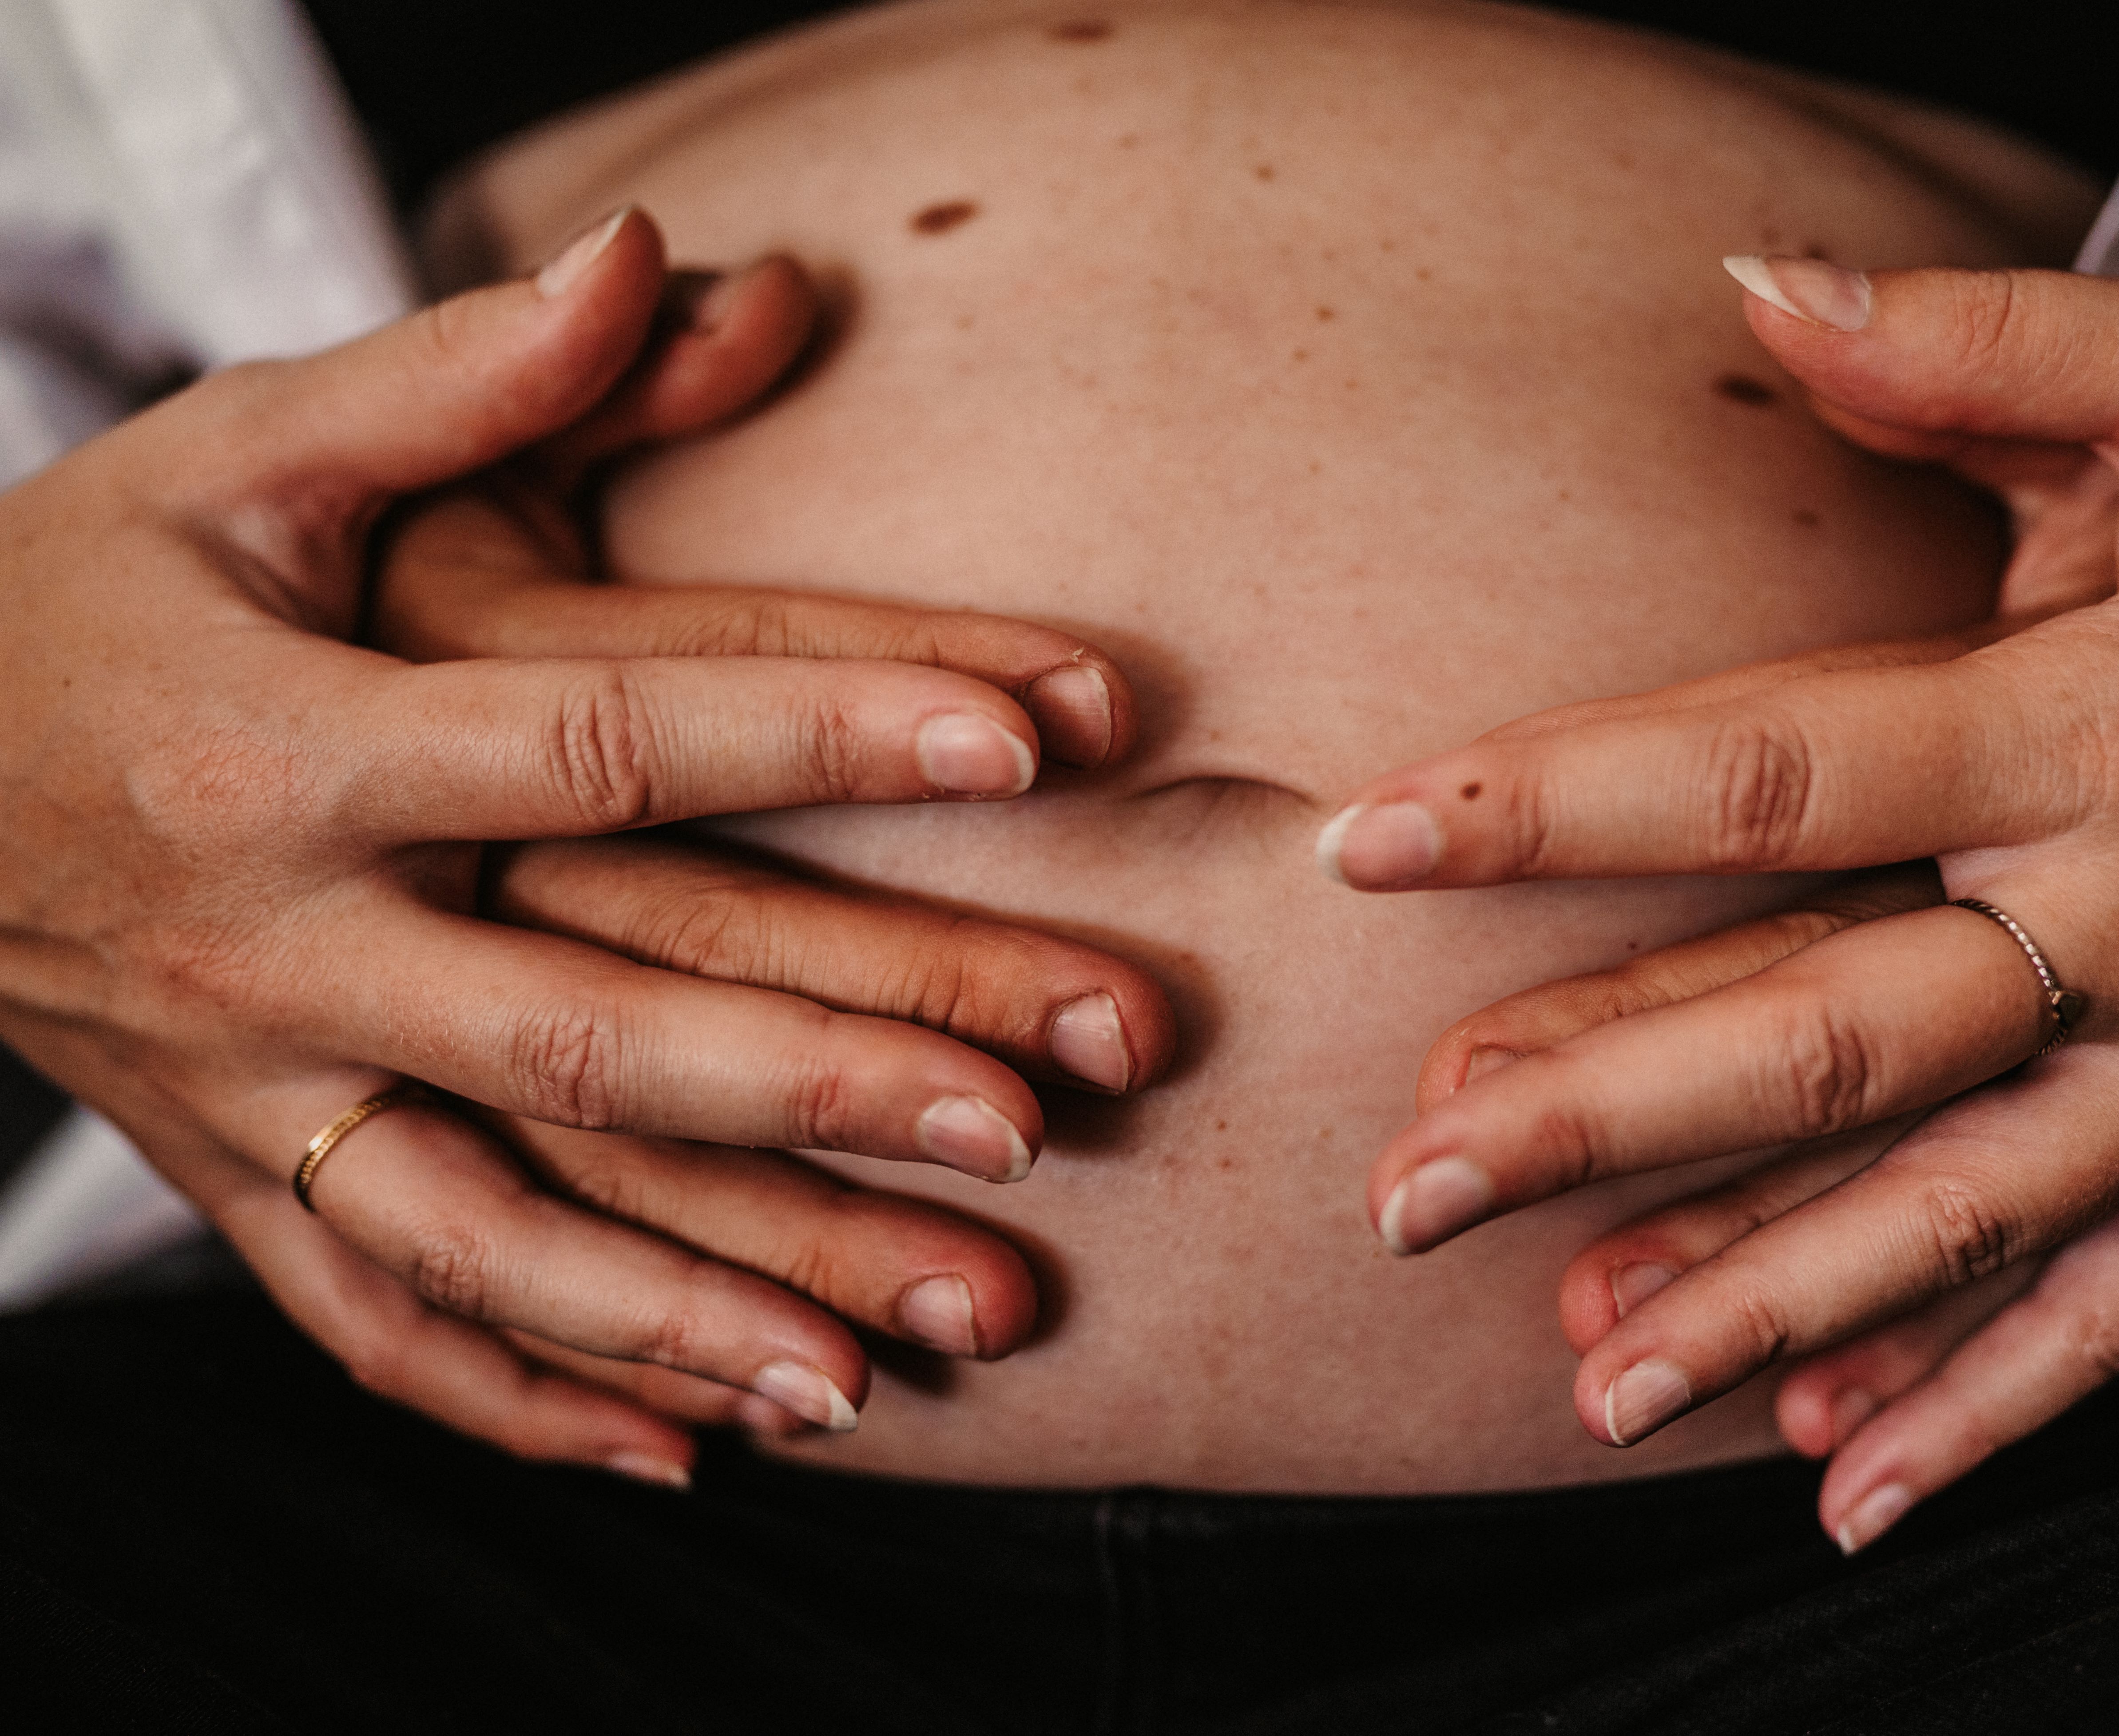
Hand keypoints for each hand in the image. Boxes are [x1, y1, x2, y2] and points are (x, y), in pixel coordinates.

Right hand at [0, 208, 1168, 1478]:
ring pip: (497, 1236)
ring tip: (892, 1367)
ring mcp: (252, 1094)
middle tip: (1034, 1116)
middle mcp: (284, 945)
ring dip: (700, 1309)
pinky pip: (380, 1326)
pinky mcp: (234, 1181)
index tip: (1028, 727)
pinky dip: (529, 1399)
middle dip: (818, 1079)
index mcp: (295, 745)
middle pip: (588, 1031)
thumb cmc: (86, 590)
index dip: (819, 724)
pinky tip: (691, 1453)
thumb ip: (453, 377)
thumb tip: (646, 255)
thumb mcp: (238, 458)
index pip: (601, 740)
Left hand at [1320, 260, 2118, 1545]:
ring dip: (1753, 1304)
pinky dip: (1983, 1410)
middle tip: (1400, 1189)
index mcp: (2116, 724)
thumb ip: (1986, 341)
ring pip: (1950, 1215)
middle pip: (1828, 1039)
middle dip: (1601, 1122)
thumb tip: (1754, 283)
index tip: (1370, 841)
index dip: (1559, 803)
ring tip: (1576, 1378)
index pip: (1780, 773)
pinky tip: (1835, 1486)